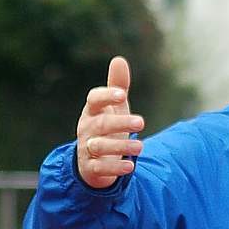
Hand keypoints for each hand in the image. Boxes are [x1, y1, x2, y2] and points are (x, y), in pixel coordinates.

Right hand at [76, 57, 145, 188]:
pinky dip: (115, 168)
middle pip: (101, 124)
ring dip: (120, 146)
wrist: (92, 161)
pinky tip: (130, 166)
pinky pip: (100, 168)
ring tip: (140, 146)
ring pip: (99, 146)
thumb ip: (117, 87)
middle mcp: (86, 129)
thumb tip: (119, 59)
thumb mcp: (113, 108)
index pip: (94, 99)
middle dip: (120, 123)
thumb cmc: (106, 128)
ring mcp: (86, 149)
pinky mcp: (90, 168)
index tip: (123, 94)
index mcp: (92, 111)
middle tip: (141, 122)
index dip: (107, 95)